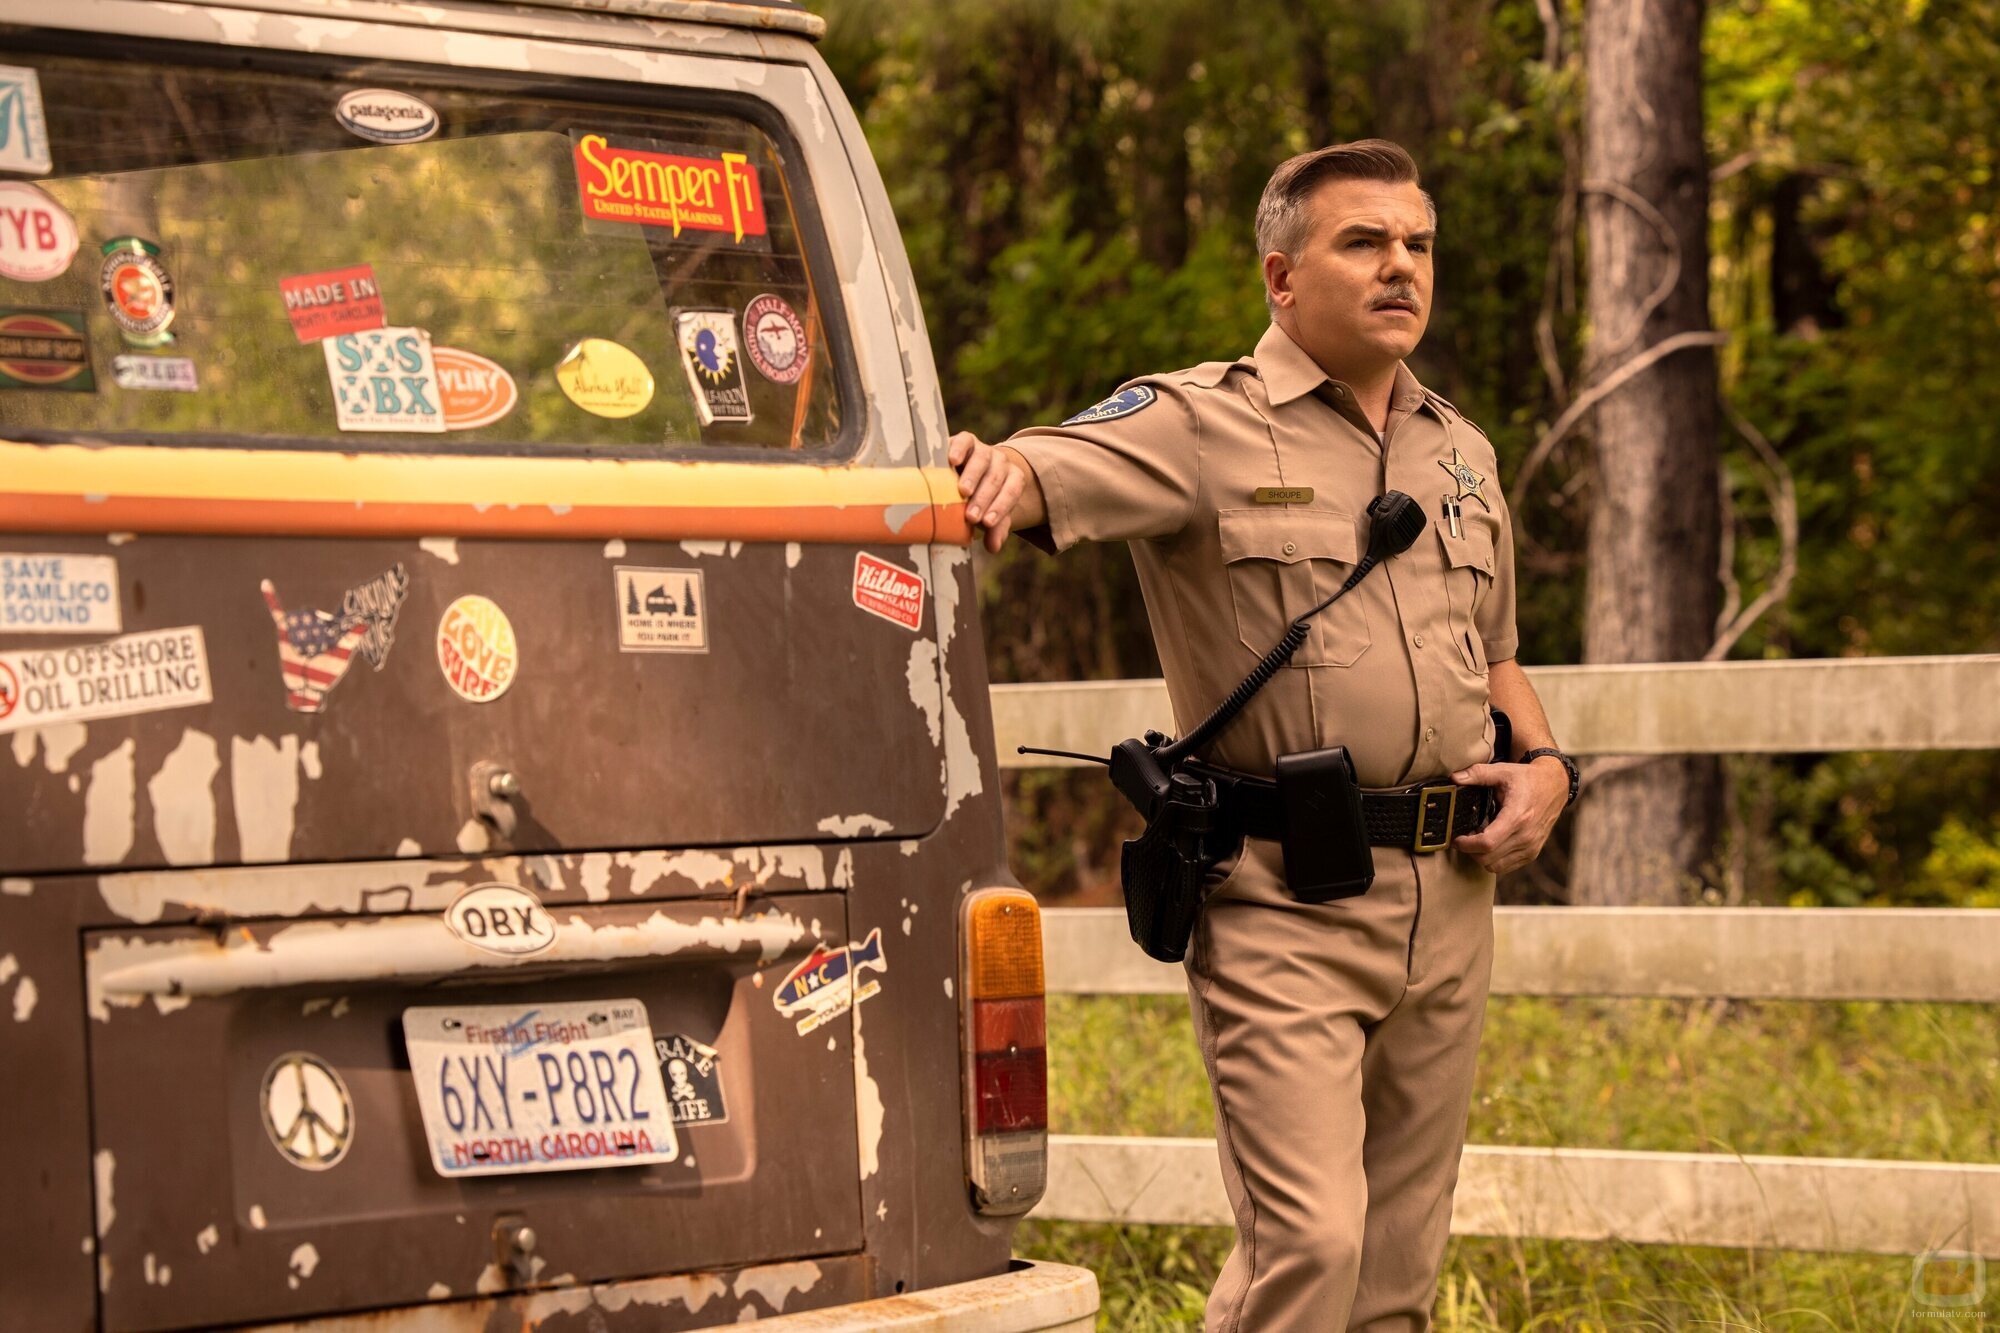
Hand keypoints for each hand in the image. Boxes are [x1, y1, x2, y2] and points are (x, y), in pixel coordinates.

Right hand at [948, 431, 1028, 552]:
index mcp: (1012, 479)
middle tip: (972, 516)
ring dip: (973, 477)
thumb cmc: (976, 499)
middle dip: (985, 498)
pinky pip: (965, 441)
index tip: (987, 523)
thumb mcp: (986, 514)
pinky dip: (959, 449)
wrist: (959, 474)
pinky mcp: (965, 440)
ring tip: (963, 492)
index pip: (1013, 491)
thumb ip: (994, 528)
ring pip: (983, 460)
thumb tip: (993, 547)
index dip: (1002, 507)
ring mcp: (983, 449)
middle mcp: (1000, 462)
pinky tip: (951, 461)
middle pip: (997, 478)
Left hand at [1448, 756, 1568, 874]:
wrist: (1555, 786)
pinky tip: (1491, 843)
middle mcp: (1526, 836)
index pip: (1487, 843)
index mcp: (1517, 817)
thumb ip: (1477, 773)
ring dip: (1481, 856)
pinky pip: (1506, 866)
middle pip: (1487, 858)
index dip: (1466, 844)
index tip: (1456, 838)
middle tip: (1464, 837)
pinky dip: (1494, 859)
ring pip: (1495, 866)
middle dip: (1470, 851)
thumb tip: (1454, 778)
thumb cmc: (1527, 779)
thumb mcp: (1502, 771)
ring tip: (1478, 840)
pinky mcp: (1532, 853)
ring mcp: (1531, 847)